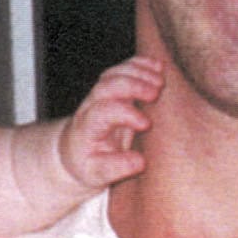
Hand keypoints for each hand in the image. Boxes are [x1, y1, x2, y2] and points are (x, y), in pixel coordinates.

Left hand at [59, 57, 163, 189]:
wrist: (76, 148)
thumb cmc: (89, 162)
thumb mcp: (97, 174)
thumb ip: (117, 168)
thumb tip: (140, 162)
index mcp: (88, 127)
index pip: (102, 112)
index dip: (125, 114)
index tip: (147, 125)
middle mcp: (92, 104)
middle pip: (107, 85)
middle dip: (133, 85)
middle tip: (156, 93)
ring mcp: (102, 92)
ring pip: (115, 72)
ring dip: (138, 72)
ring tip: (161, 80)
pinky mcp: (114, 84)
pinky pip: (123, 67)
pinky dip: (140, 63)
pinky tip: (158, 66)